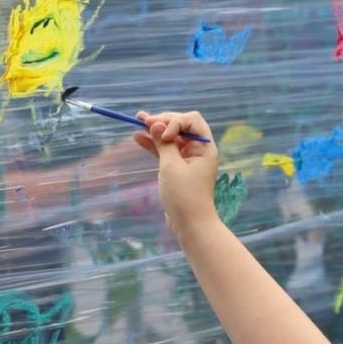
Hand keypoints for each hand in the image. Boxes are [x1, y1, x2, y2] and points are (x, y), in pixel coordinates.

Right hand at [132, 110, 219, 233]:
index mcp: (204, 147)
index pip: (192, 120)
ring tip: (137, 121)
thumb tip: (156, 124)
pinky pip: (166, 151)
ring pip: (172, 138)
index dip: (174, 121)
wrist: (191, 223)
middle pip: (181, 126)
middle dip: (163, 121)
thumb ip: (163, 144)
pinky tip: (138, 138)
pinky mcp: (179, 169)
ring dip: (156, 130)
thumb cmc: (184, 196)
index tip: (163, 135)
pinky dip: (154, 144)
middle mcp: (199, 150)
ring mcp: (189, 159)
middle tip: (143, 120)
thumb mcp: (171, 166)